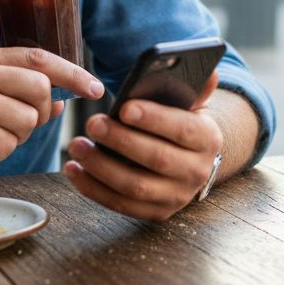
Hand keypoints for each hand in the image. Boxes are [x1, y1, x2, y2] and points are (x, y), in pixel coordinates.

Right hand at [0, 46, 103, 178]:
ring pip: (26, 121)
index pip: (39, 57)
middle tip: (13, 126)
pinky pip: (5, 145)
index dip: (73, 73)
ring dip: (11, 139)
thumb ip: (13, 93)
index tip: (96, 88)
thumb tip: (61, 104)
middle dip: (38, 115)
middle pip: (41, 89)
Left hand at [64, 71, 223, 221]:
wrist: (190, 161)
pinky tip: (74, 170)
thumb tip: (209, 71)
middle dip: (120, 141)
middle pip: (156, 159)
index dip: (153, 119)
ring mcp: (177, 197)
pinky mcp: (156, 213)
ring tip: (76, 146)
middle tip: (92, 124)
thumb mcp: (191, 104)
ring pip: (135, 186)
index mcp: (207, 139)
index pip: (183, 129)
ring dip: (100, 166)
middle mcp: (196, 171)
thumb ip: (194, 88)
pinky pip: (121, 204)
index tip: (123, 108)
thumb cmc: (181, 122)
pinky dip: (93, 189)